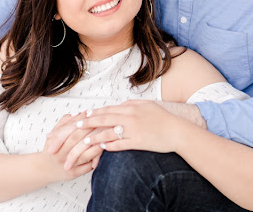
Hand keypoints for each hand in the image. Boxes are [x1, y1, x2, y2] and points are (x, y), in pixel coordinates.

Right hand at [41, 112, 103, 181]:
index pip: (69, 129)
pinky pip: (86, 167)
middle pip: (76, 140)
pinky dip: (95, 160)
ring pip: (83, 155)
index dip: (80, 120)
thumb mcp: (53, 134)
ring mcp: (67, 165)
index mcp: (54, 142)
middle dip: (89, 130)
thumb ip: (64, 122)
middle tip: (100, 123)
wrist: (43, 169)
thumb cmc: (51, 149)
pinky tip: (102, 153)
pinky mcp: (73, 174)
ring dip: (95, 147)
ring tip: (104, 138)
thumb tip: (78, 113)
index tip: (90, 113)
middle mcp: (60, 154)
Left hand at [65, 100, 185, 166]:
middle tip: (75, 127)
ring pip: (109, 132)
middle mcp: (129, 117)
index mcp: (130, 108)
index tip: (81, 116)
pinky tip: (101, 148)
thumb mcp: (146, 106)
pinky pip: (120, 144)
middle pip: (103, 120)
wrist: (177, 131)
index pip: (106, 110)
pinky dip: (109, 146)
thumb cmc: (162, 118)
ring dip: (94, 137)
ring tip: (83, 142)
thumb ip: (131, 105)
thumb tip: (119, 104)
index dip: (93, 113)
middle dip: (87, 123)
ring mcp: (133, 130)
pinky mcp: (138, 142)